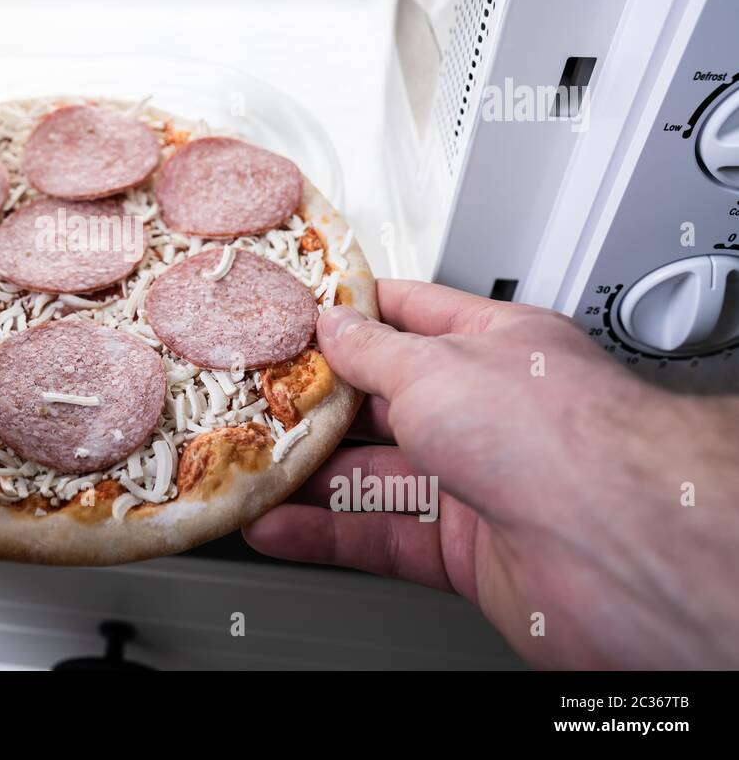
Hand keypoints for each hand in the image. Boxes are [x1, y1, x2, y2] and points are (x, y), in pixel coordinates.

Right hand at [244, 280, 738, 668]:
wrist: (614, 545)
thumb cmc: (553, 434)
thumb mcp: (435, 365)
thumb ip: (373, 352)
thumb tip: (333, 326)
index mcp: (496, 348)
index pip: (411, 318)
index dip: (352, 315)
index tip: (296, 316)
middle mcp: (489, 414)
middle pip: (385, 404)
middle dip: (319, 405)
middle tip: (257, 401)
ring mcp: (480, 484)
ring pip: (376, 476)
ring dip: (311, 476)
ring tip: (252, 468)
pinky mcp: (467, 551)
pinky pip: (380, 534)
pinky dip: (326, 532)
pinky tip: (279, 525)